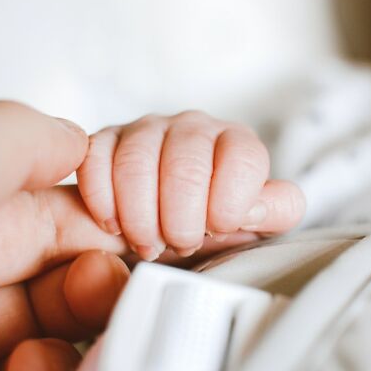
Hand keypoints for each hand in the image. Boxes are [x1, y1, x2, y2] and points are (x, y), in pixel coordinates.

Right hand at [77, 111, 305, 260]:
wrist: (168, 215)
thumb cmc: (213, 216)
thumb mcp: (255, 219)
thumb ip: (276, 209)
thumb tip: (256, 206)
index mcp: (235, 141)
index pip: (243, 157)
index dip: (230, 203)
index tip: (218, 229)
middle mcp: (192, 127)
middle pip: (186, 163)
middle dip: (181, 218)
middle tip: (181, 244)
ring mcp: (146, 130)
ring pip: (136, 162)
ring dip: (141, 216)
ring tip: (149, 243)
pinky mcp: (105, 141)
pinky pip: (94, 159)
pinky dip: (102, 200)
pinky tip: (114, 225)